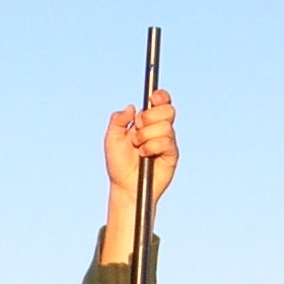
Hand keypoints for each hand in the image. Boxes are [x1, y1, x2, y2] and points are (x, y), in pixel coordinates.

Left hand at [103, 88, 177, 203]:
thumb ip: (118, 121)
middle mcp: (159, 129)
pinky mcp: (172, 154)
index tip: (153, 98)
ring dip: (146, 136)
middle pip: (168, 110)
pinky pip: (166, 142)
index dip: (161, 96)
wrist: (125, 186)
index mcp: (147, 121)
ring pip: (165, 127)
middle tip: (137, 128)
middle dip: (150, 117)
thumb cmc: (118, 164)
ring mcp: (167, 142)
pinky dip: (152, 146)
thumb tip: (131, 107)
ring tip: (138, 147)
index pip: (161, 102)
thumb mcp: (112, 139)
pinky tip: (144, 154)